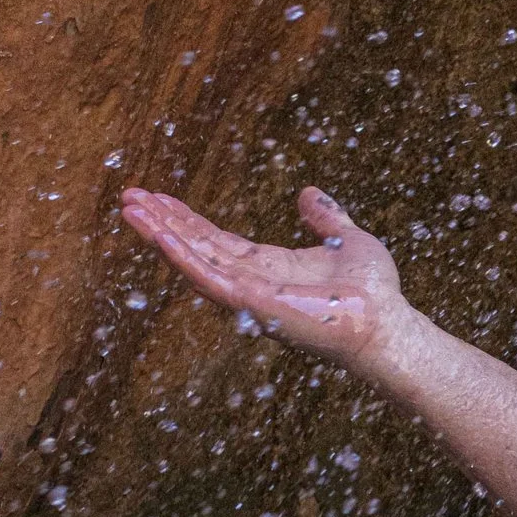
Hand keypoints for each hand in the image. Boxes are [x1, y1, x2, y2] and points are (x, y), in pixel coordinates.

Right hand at [119, 183, 421, 385]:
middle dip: (161, 224)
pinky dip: (184, 259)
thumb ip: (326, 218)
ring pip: (194, 262)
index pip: (215, 240)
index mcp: (267, 266)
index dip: (185, 219)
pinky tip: (160, 238)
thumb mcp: (348, 238)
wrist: (387, 323)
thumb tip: (309, 193)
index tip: (157, 197)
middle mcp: (251, 283)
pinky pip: (212, 280)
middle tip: (128, 198)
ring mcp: (250, 296)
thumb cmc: (372, 291)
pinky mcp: (255, 305)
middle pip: (196, 248)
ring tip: (130, 210)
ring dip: (161, 236)